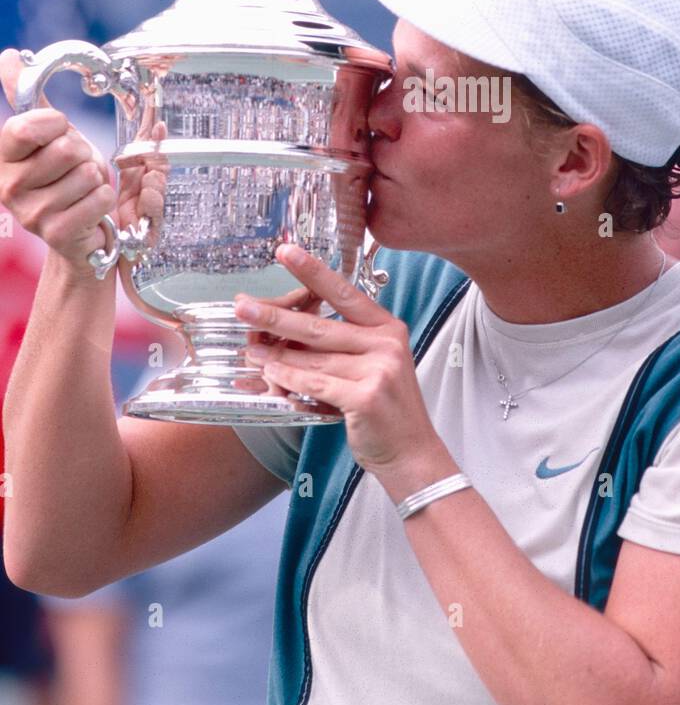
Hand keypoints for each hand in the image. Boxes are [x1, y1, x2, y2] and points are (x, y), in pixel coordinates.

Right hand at [0, 48, 115, 271]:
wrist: (78, 228)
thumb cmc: (63, 175)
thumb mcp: (48, 132)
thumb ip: (27, 94)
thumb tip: (10, 56)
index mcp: (2, 157)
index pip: (27, 126)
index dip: (55, 124)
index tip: (58, 133)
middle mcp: (8, 187)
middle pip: (66, 148)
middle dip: (83, 153)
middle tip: (75, 167)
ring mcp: (31, 213)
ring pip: (87, 173)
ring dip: (95, 178)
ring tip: (81, 189)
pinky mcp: (56, 233)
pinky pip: (99, 197)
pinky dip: (104, 198)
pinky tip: (88, 208)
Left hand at [234, 245, 448, 483]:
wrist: (411, 452)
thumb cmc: (384, 408)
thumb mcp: (372, 365)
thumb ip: (340, 346)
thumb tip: (287, 334)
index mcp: (386, 327)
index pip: (344, 292)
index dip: (313, 271)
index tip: (286, 252)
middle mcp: (386, 342)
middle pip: (320, 325)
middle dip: (276, 317)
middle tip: (243, 307)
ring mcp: (379, 368)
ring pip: (314, 358)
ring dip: (277, 356)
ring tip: (251, 350)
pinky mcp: (367, 395)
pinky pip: (317, 384)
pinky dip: (290, 380)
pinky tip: (271, 375)